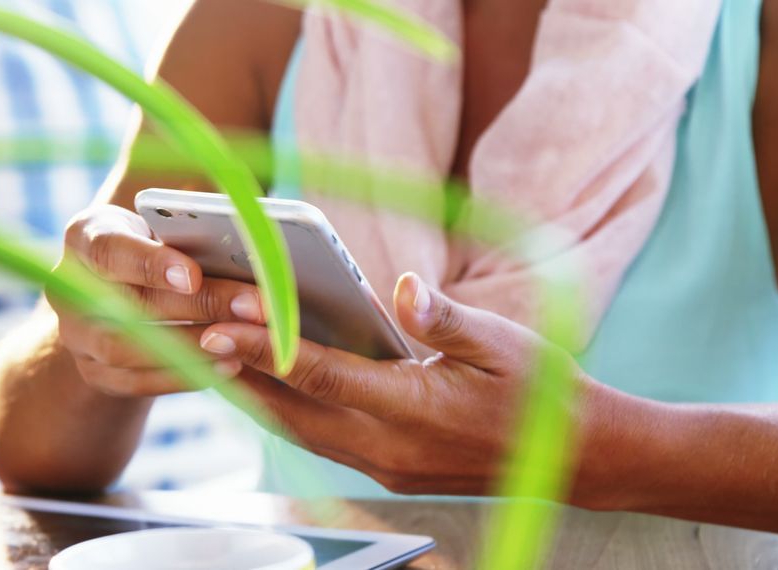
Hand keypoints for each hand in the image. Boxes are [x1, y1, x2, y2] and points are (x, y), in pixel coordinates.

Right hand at [47, 203, 260, 396]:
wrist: (121, 289)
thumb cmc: (157, 244)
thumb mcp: (164, 226)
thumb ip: (191, 232)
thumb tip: (250, 243)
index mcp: (85, 237)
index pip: (110, 250)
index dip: (150, 265)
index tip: (193, 275)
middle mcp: (68, 287)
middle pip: (127, 305)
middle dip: (197, 307)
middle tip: (254, 307)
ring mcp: (76, 335)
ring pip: (128, 349)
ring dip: (192, 347)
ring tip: (245, 340)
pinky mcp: (93, 372)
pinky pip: (136, 382)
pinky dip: (184, 376)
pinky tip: (229, 365)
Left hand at [199, 272, 602, 496]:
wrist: (578, 458)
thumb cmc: (542, 392)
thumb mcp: (503, 344)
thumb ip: (446, 319)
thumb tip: (400, 288)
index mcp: (415, 409)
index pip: (324, 375)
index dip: (270, 347)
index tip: (225, 321)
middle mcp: (390, 447)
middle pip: (295, 411)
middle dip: (242, 374)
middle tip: (198, 336)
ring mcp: (387, 466)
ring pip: (302, 432)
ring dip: (258, 398)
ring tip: (218, 361)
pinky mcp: (391, 470)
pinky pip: (322, 442)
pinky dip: (289, 413)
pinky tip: (273, 389)